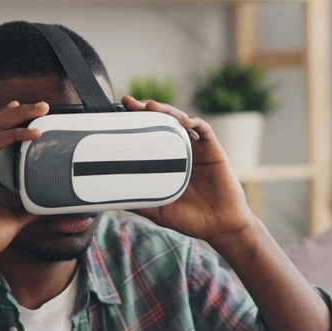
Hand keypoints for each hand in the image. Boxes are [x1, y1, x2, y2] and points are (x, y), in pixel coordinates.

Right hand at [0, 101, 46, 263]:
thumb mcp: (16, 217)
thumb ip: (30, 206)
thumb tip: (49, 203)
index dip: (10, 120)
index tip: (29, 113)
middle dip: (18, 111)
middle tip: (42, 105)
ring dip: (18, 115)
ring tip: (41, 109)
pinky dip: (14, 134)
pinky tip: (33, 132)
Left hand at [121, 96, 256, 242]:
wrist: (221, 227)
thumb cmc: (192, 220)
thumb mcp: (158, 211)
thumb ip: (139, 201)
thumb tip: (111, 197)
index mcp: (168, 162)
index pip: (151, 135)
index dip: (137, 122)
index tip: (120, 113)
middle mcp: (183, 151)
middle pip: (164, 122)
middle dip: (148, 110)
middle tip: (131, 104)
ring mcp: (199, 150)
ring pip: (182, 121)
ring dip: (168, 111)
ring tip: (153, 107)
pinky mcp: (214, 151)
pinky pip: (205, 130)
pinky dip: (194, 122)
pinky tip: (184, 121)